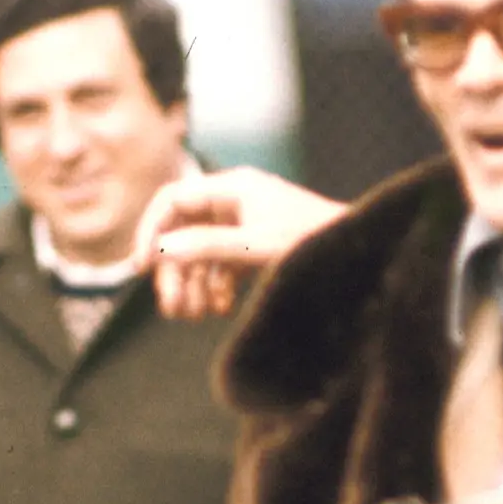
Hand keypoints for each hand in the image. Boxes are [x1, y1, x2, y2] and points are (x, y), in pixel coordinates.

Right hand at [139, 167, 343, 320]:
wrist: (361, 255)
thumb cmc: (315, 241)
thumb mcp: (258, 246)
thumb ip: (209, 247)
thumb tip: (161, 251)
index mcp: (234, 187)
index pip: (174, 199)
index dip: (151, 230)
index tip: (141, 267)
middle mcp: (236, 202)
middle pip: (183, 231)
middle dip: (174, 271)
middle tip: (171, 308)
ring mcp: (246, 224)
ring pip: (200, 253)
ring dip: (192, 284)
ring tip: (192, 316)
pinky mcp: (256, 247)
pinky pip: (222, 266)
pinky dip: (215, 288)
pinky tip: (219, 309)